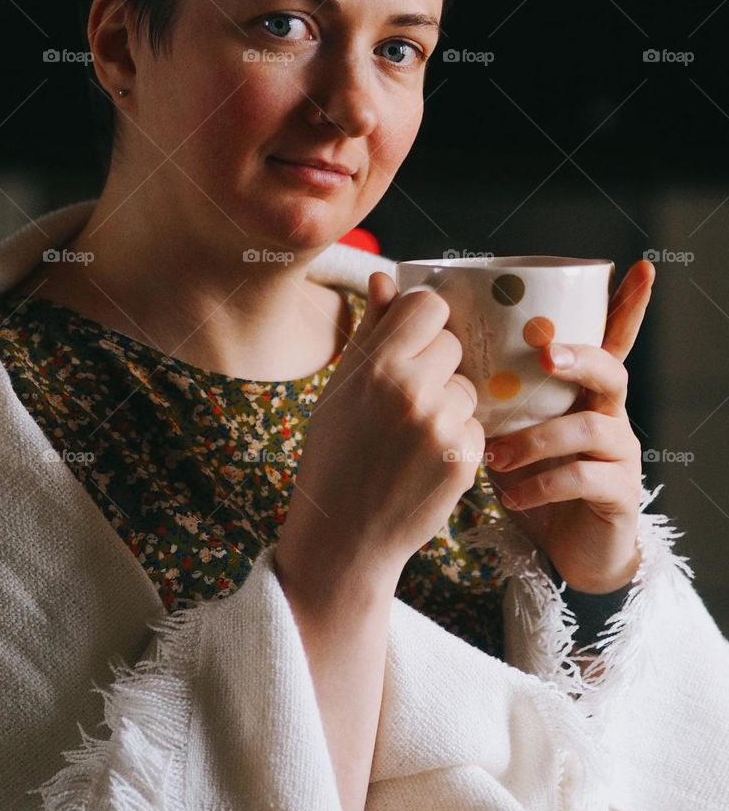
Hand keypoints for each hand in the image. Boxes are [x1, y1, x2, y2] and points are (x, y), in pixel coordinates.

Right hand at [276, 272, 483, 598]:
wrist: (343, 532)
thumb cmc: (335, 453)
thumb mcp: (342, 387)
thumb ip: (372, 330)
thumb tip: (386, 278)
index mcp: (377, 365)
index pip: (429, 307)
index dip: (424, 320)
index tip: (414, 338)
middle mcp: (411, 390)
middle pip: (453, 344)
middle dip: (437, 364)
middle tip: (408, 396)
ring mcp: (441, 425)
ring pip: (469, 386)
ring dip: (450, 402)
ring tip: (413, 433)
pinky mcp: (465, 459)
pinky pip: (476, 425)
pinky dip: (458, 438)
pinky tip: (426, 459)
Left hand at [483, 259, 654, 593]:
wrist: (553, 548)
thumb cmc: (521, 471)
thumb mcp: (494, 419)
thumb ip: (468, 375)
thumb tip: (403, 301)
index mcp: (579, 387)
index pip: (609, 336)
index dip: (629, 303)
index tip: (640, 267)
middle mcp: (606, 411)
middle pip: (610, 370)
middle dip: (579, 357)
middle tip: (544, 356)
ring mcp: (618, 453)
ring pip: (590, 428)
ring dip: (537, 438)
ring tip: (495, 454)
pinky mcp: (617, 494)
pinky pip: (584, 479)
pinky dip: (541, 485)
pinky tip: (510, 495)